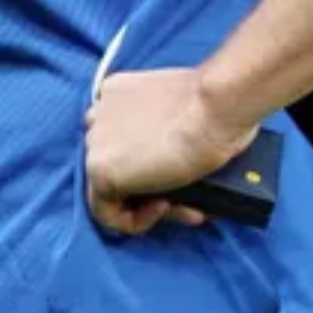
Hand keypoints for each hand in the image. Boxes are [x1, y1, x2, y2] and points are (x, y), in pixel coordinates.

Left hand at [84, 67, 256, 236]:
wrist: (216, 107)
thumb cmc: (216, 105)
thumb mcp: (181, 110)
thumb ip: (162, 128)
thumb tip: (171, 160)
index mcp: (117, 92)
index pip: (118, 137)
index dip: (146, 160)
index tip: (173, 166)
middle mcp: (99, 113)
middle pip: (114, 164)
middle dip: (146, 185)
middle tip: (179, 196)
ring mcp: (95, 142)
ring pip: (109, 190)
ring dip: (143, 204)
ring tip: (180, 206)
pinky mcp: (100, 170)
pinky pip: (106, 212)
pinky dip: (136, 221)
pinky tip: (165, 207)